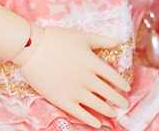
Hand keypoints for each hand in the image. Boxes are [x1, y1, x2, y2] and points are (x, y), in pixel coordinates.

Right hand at [16, 25, 130, 128]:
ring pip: (97, 105)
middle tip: (124, 104)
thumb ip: (102, 40)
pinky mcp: (63, 100)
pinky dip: (91, 120)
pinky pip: (81, 114)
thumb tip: (119, 41)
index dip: (122, 83)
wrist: (32, 49)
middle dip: (118, 100)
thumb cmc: (57, 39)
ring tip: (114, 114)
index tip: (127, 88)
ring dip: (108, 111)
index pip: (113, 76)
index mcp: (92, 62)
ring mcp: (75, 91)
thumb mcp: (82, 36)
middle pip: (108, 93)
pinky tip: (97, 123)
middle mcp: (87, 79)